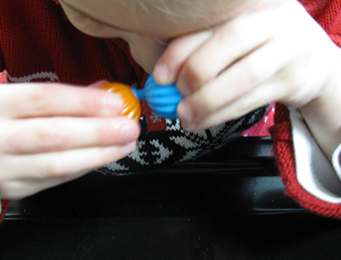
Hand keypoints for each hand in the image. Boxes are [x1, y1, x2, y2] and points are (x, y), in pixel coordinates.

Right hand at [0, 81, 139, 198]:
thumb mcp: (16, 97)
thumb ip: (59, 96)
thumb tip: (104, 93)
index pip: (44, 98)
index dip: (84, 101)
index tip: (116, 103)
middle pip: (55, 135)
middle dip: (100, 132)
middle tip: (130, 128)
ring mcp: (4, 167)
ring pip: (59, 164)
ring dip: (100, 154)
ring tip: (125, 144)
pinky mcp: (15, 188)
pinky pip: (57, 179)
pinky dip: (85, 166)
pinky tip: (103, 157)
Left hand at [153, 0, 338, 131]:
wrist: (310, 59)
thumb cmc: (258, 45)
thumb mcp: (237, 34)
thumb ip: (203, 46)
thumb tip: (162, 77)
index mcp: (250, 4)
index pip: (211, 21)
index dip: (181, 49)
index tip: (160, 75)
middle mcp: (273, 20)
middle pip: (232, 40)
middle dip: (197, 71)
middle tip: (177, 93)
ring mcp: (287, 49)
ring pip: (244, 76)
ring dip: (208, 100)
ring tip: (184, 114)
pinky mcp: (293, 81)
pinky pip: (250, 102)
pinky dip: (220, 116)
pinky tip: (200, 122)